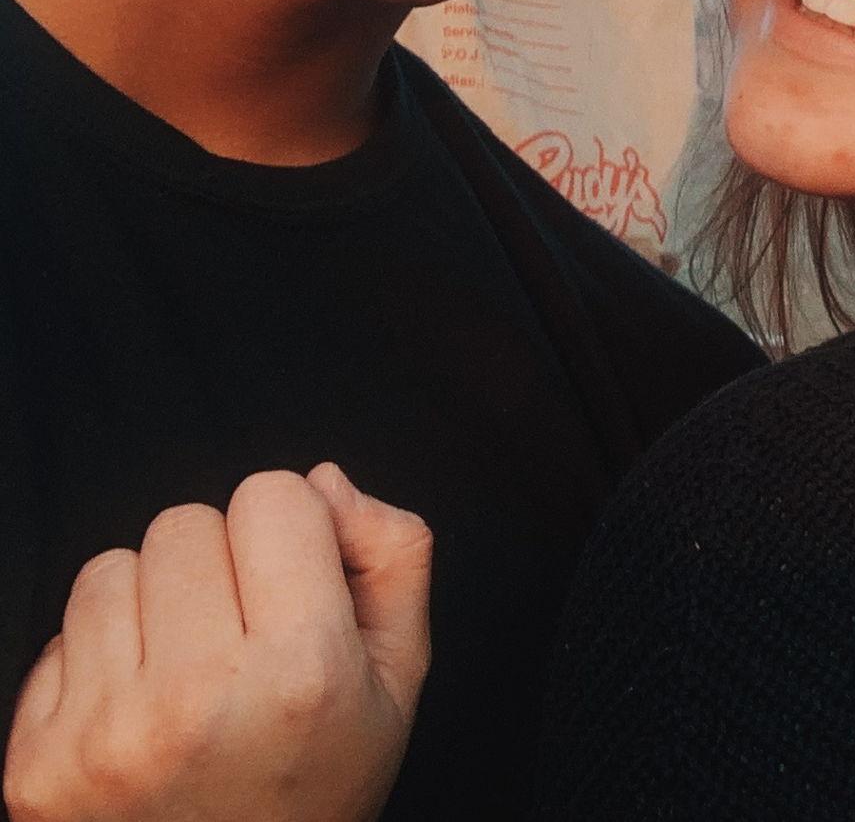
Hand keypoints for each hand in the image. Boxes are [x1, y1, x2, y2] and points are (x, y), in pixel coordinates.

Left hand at [4, 465, 432, 821]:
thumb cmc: (315, 792)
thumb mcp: (398, 679)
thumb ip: (392, 557)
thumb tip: (324, 483)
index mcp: (301, 671)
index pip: (272, 496)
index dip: (289, 530)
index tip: (293, 585)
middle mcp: (197, 699)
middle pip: (187, 521)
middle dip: (218, 562)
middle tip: (239, 634)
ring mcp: (105, 735)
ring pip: (112, 566)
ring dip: (149, 601)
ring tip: (182, 667)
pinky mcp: (37, 764)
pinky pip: (60, 635)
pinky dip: (98, 657)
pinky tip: (136, 708)